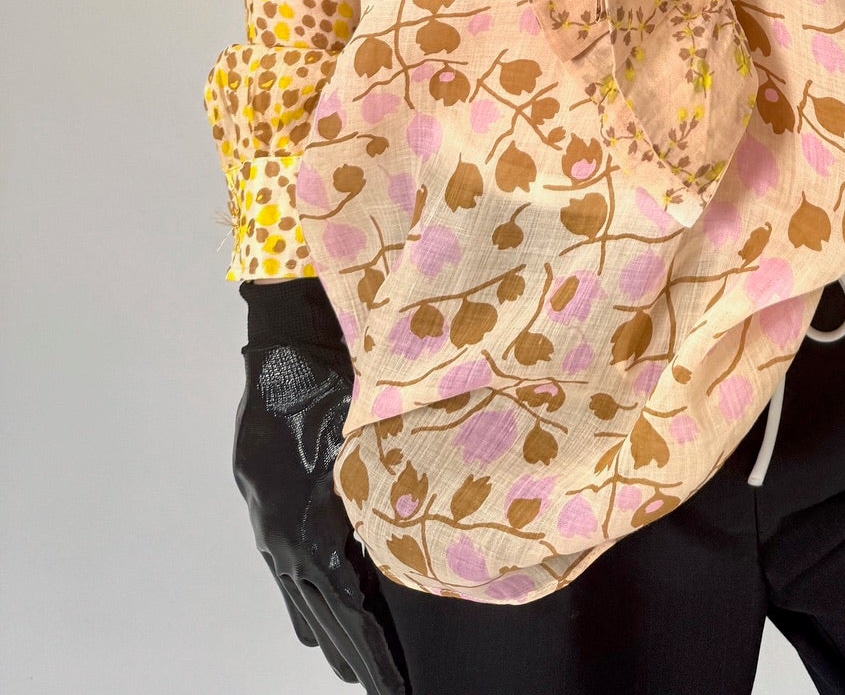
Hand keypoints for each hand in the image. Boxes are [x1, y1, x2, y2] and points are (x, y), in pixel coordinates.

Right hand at [233, 278, 408, 692]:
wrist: (287, 347)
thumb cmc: (339, 383)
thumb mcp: (369, 440)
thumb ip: (385, 491)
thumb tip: (416, 541)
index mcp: (312, 522)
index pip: (345, 604)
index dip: (370, 647)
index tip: (393, 681)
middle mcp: (284, 532)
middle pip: (320, 612)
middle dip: (351, 651)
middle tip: (380, 687)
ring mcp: (269, 520)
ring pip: (297, 596)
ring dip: (326, 631)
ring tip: (350, 666)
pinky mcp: (264, 502)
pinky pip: (284, 567)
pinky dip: (303, 599)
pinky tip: (311, 620)